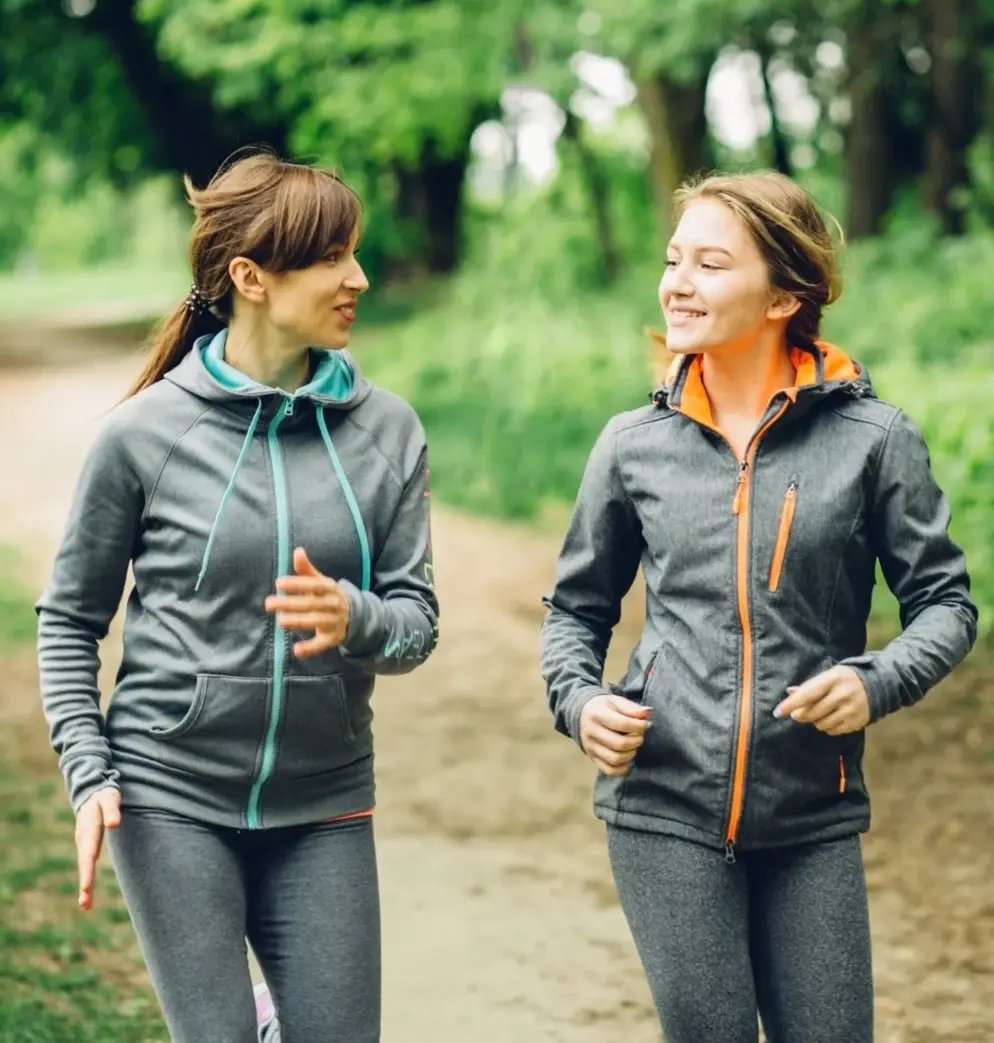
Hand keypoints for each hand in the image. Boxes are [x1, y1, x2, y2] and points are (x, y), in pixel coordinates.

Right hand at [75, 787, 120, 910]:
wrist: (92, 791)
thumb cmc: (104, 795)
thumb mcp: (109, 798)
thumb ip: (112, 810)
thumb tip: (114, 824)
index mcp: (88, 829)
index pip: (88, 852)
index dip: (87, 870)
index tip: (86, 887)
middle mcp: (83, 839)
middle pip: (84, 864)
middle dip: (85, 884)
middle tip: (85, 904)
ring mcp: (83, 843)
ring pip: (84, 866)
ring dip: (85, 886)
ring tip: (86, 905)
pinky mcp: (86, 846)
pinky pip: (87, 864)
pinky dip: (87, 878)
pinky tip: (87, 892)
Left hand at [265, 547, 350, 657]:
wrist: (354, 615)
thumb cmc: (328, 595)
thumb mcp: (320, 581)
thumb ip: (306, 569)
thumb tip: (297, 551)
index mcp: (330, 588)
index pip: (314, 585)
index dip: (297, 584)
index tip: (279, 583)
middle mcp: (333, 604)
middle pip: (311, 603)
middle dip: (290, 604)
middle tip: (268, 604)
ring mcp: (334, 622)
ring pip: (315, 621)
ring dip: (298, 621)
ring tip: (280, 621)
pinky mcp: (332, 638)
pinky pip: (321, 644)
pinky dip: (310, 648)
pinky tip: (297, 650)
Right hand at [579, 694, 651, 776]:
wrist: (582, 715)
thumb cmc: (604, 708)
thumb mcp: (615, 701)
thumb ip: (631, 707)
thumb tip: (647, 713)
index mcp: (596, 714)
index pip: (622, 724)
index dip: (639, 726)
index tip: (646, 724)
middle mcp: (591, 732)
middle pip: (619, 744)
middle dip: (636, 741)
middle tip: (639, 736)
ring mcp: (590, 747)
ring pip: (615, 759)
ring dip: (631, 754)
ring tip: (633, 746)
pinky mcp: (593, 758)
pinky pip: (609, 770)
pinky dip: (623, 768)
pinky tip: (627, 758)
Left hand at [774, 665, 869, 735]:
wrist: (877, 685)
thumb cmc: (844, 679)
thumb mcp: (828, 676)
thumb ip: (809, 686)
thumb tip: (789, 692)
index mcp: (832, 679)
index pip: (807, 693)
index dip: (791, 704)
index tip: (777, 712)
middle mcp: (842, 695)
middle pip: (813, 712)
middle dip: (800, 715)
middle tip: (797, 714)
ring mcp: (851, 709)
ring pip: (821, 724)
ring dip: (815, 721)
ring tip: (820, 713)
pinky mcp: (857, 722)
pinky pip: (833, 731)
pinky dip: (827, 727)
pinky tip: (831, 718)